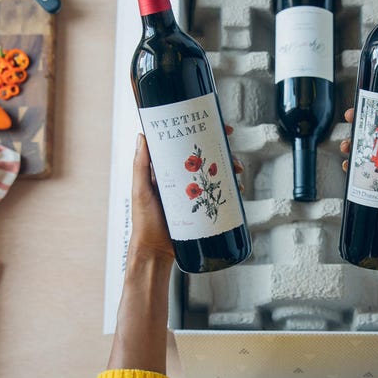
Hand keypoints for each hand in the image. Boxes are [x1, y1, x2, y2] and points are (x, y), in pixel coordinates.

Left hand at [130, 128, 243, 261]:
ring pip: (214, 174)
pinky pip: (217, 193)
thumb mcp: (141, 190)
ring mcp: (192, 192)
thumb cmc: (143, 221)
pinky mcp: (200, 206)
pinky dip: (229, 189)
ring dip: (229, 169)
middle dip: (223, 152)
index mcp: (166, 169)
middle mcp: (180, 178)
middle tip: (232, 155)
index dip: (202, 133)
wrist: (155, 251)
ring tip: (237, 172)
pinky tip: (236, 190)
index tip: (217, 126)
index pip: (185, 145)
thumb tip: (142, 135)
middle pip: (205, 158)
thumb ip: (140, 165)